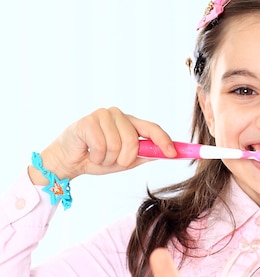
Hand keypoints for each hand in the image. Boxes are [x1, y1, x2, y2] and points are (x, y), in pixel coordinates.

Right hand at [29, 106, 175, 181]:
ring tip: (98, 156)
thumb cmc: (98, 158)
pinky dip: (96, 156)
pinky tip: (88, 152)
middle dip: (124, 159)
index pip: (152, 128)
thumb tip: (169, 153)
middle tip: (112, 161)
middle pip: (134, 141)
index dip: (164, 141)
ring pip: (117, 145)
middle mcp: (118, 115)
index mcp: (130, 122)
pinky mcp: (88, 121)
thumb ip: (145, 154)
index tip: (173, 154)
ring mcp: (102, 115)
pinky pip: (101, 146)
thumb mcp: (126, 160)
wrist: (68, 161)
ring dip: (108, 159)